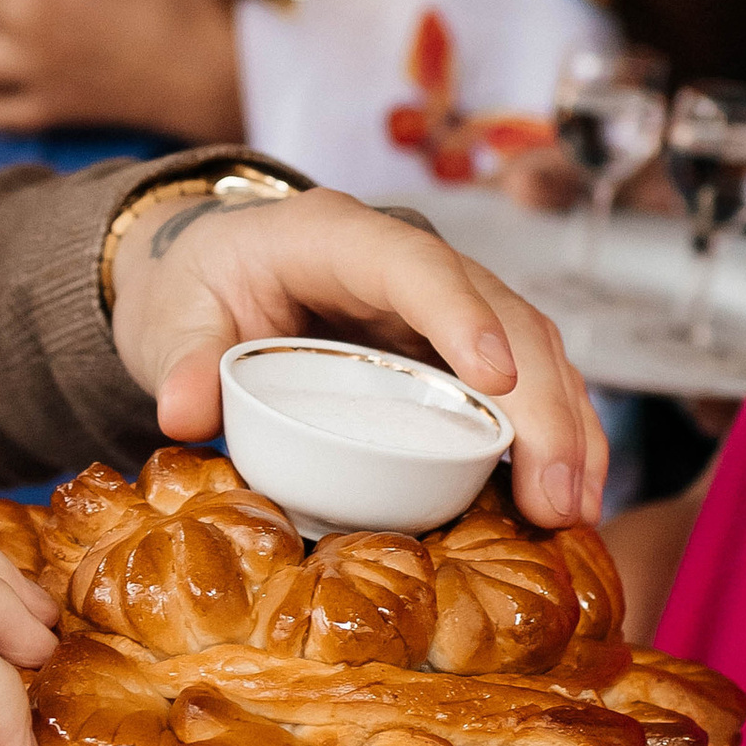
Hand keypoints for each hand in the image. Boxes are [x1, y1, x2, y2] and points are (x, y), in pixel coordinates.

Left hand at [108, 189, 607, 526]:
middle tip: (557, 491)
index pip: (415, 263)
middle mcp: (409, 261)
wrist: (210, 275)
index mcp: (337, 236)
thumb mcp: (172, 315)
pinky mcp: (457, 349)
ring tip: (573, 509)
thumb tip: (184, 413)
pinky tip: (567, 497)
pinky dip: (553, 436)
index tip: (497, 377)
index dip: (460, 314)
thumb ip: (178, 358)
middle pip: (501, 313)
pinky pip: (525, 383)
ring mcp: (444, 303)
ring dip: (563, 428)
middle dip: (539, 403)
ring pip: (532, 349)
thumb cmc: (199, 285)